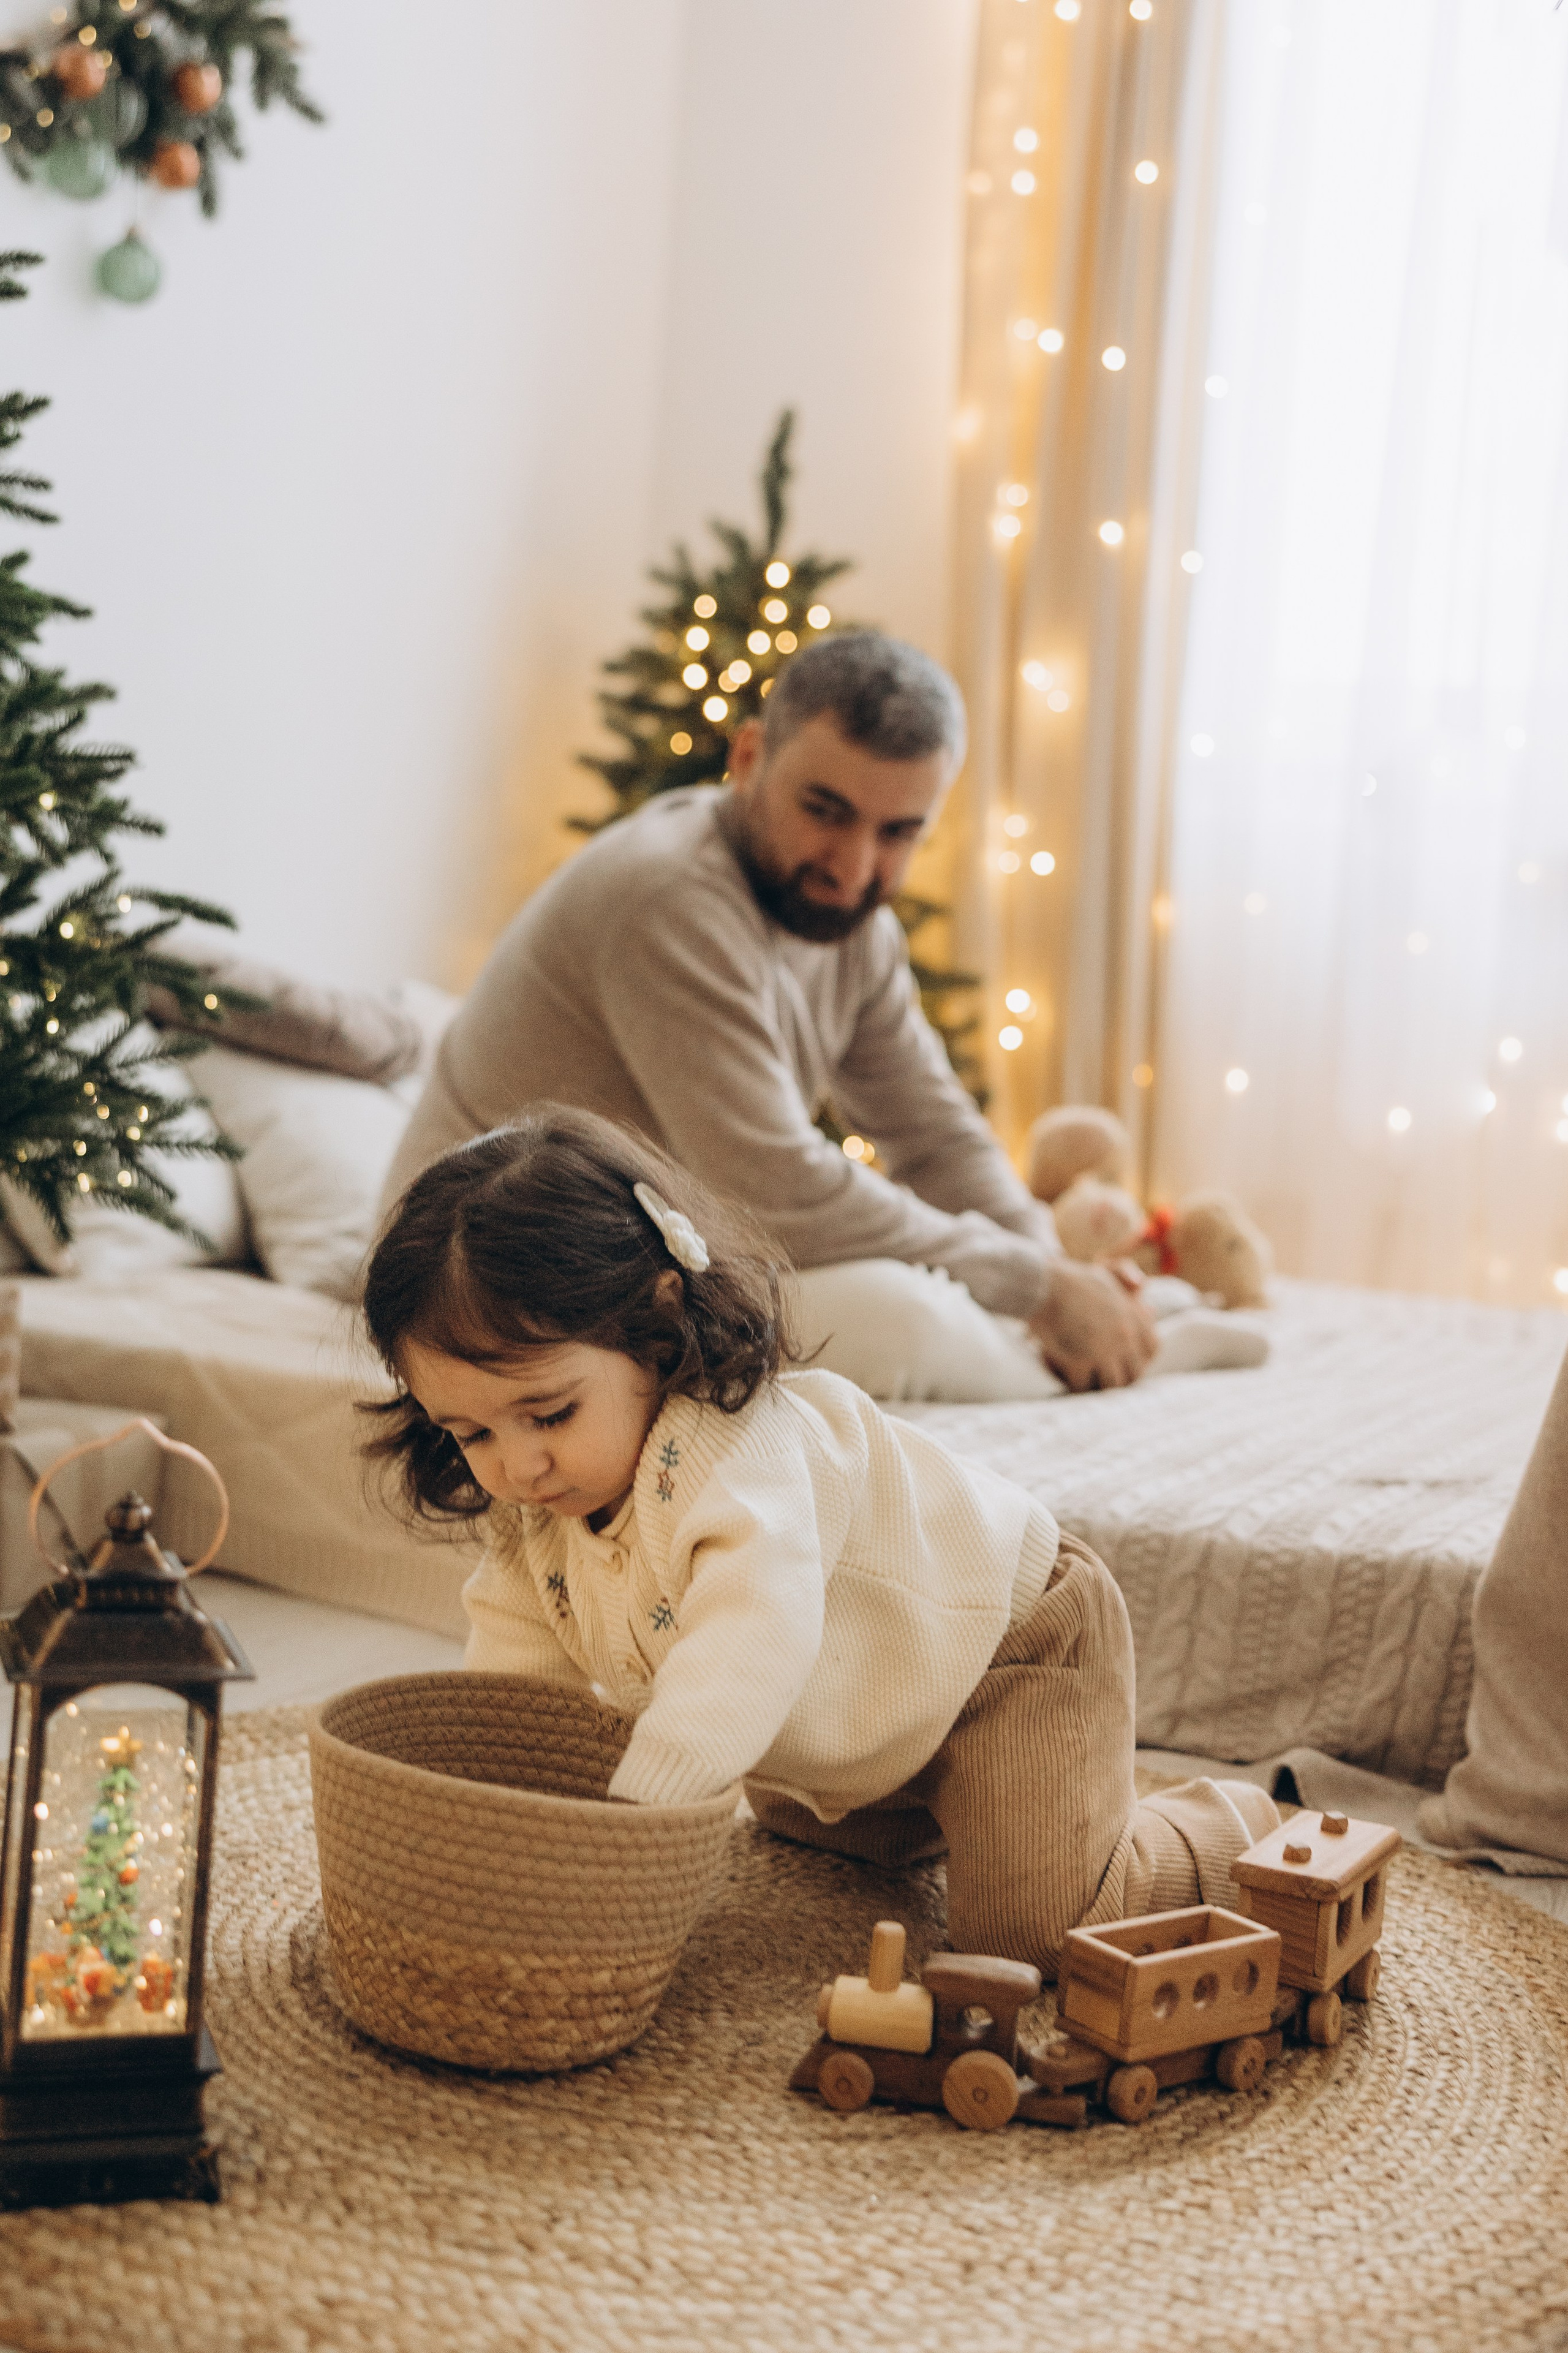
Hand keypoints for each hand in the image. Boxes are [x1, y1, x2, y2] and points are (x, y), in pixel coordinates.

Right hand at [1028, 1258, 1157, 1391]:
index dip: (1141, 1358)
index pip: (1152, 1348)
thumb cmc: (1068, 1279)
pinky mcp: (1081, 1361)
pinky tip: (1066, 1380)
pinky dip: (1074, 1387)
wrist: (1042, 1285)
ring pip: (1113, 1385)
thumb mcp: (1104, 1272)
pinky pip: (1083, 1387)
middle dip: (1121, 1377)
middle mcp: (1124, 1335)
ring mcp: (1104, 1350)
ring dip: (1100, 1386)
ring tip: (1086, 1383)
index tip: (1126, 1360)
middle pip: (1135, 1372)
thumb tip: (1143, 1286)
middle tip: (1103, 1377)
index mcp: (1132, 1315)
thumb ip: (1127, 1275)